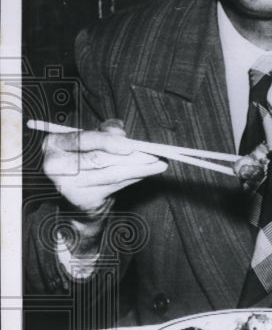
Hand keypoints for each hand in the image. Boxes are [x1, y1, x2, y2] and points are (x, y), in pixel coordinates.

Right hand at [42, 119, 167, 216]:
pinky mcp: (82, 199)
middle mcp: (55, 165)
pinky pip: (114, 186)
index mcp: (54, 144)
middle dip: (131, 156)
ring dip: (139, 169)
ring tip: (159, 164)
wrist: (76, 191)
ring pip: (110, 174)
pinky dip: (134, 178)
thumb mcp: (92, 138)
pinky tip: (148, 172)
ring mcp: (67, 185)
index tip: (131, 145)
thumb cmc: (86, 156)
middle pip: (99, 159)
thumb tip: (120, 133)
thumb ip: (106, 130)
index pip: (81, 140)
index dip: (107, 142)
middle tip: (154, 154)